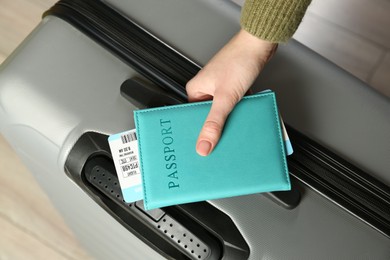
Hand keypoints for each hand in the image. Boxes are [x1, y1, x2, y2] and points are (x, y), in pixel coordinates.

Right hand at [186, 29, 276, 155]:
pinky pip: (233, 105)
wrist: (259, 44)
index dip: (200, 133)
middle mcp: (205, 89)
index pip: (193, 119)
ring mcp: (219, 88)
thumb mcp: (225, 98)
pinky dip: (240, 110)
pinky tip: (245, 113)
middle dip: (218, 126)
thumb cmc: (240, 60)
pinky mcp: (232, 87)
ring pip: (223, 112)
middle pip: (209, 117)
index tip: (207, 146)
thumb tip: (203, 145)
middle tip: (224, 136)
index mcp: (195, 90)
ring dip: (231, 118)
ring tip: (237, 122)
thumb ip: (214, 123)